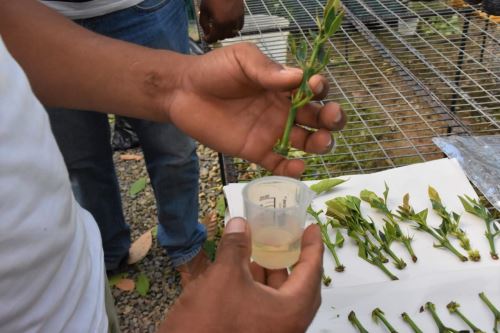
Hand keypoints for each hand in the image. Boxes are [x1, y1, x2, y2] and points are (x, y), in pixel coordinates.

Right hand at [160, 217, 323, 332]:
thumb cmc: (210, 319)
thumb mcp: (224, 275)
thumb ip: (236, 247)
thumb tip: (240, 223)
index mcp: (291, 310)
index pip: (311, 271)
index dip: (312, 246)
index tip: (311, 228)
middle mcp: (288, 325)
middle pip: (298, 285)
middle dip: (290, 259)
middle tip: (285, 236)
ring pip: (279, 297)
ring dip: (270, 272)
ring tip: (259, 248)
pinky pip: (265, 307)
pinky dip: (257, 286)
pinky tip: (242, 271)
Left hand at [168, 43, 346, 177]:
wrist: (184, 92)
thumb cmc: (215, 71)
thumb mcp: (243, 60)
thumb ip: (268, 70)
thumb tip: (299, 77)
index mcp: (283, 86)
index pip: (313, 90)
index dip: (320, 89)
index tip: (314, 86)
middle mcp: (283, 110)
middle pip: (318, 118)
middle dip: (331, 119)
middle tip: (331, 119)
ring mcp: (271, 132)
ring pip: (305, 142)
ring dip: (320, 144)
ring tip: (320, 142)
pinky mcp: (256, 151)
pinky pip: (279, 164)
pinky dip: (291, 170)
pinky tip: (298, 167)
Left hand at [199, 0, 243, 42]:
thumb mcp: (203, 10)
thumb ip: (204, 24)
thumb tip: (206, 33)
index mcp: (220, 23)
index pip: (214, 38)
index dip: (209, 40)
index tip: (206, 39)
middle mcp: (230, 24)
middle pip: (223, 37)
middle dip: (217, 37)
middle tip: (211, 34)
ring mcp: (237, 20)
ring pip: (232, 33)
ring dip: (226, 33)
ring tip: (220, 30)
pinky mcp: (242, 15)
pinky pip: (239, 27)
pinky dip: (234, 28)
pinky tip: (229, 25)